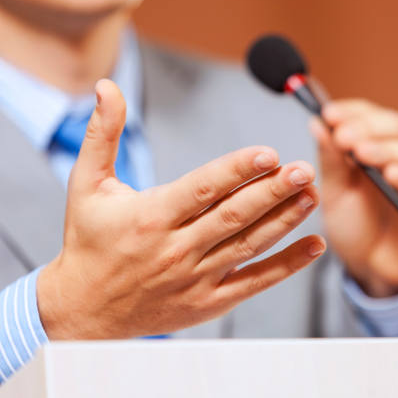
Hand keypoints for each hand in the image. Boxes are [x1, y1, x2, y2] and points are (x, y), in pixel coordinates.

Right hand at [37, 80, 325, 338]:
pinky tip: (313, 246)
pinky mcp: (208, 302)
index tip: (269, 153)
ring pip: (249, 245)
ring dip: (285, 220)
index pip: (202, 189)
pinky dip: (286, 266)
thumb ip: (102, 135)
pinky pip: (254, 283)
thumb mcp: (86, 185)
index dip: (237, 170)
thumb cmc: (89, 242)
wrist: (84, 310)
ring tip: (312, 195)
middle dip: (273, 192)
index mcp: (150, 217)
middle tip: (303, 170)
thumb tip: (108, 87)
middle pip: (234, 216)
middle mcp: (176, 249)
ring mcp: (195, 278)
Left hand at [311, 99, 397, 296]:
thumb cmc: (355, 227)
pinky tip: (392, 175)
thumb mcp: (334, 193)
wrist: (374, 269)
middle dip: (367, 128)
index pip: (370, 115)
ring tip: (362, 154)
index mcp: (381, 142)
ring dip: (387, 149)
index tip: (328, 114)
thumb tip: (317, 122)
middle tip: (343, 135)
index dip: (351, 112)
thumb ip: (331, 159)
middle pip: (395, 126)